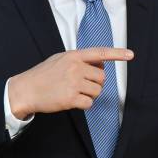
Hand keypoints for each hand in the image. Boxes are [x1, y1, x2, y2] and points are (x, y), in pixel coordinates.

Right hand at [8, 47, 133, 118]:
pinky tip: (72, 101)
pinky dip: (84, 105)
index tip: (131, 55)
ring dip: (90, 95)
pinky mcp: (71, 98)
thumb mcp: (60, 58)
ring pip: (97, 91)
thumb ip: (79, 59)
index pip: (100, 53)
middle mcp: (75, 67)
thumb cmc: (43, 74)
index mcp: (74, 56)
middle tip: (81, 85)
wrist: (26, 90)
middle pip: (102, 77)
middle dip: (96, 83)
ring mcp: (73, 82)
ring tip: (74, 92)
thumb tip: (100, 63)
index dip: (117, 54)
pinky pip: (89, 103)